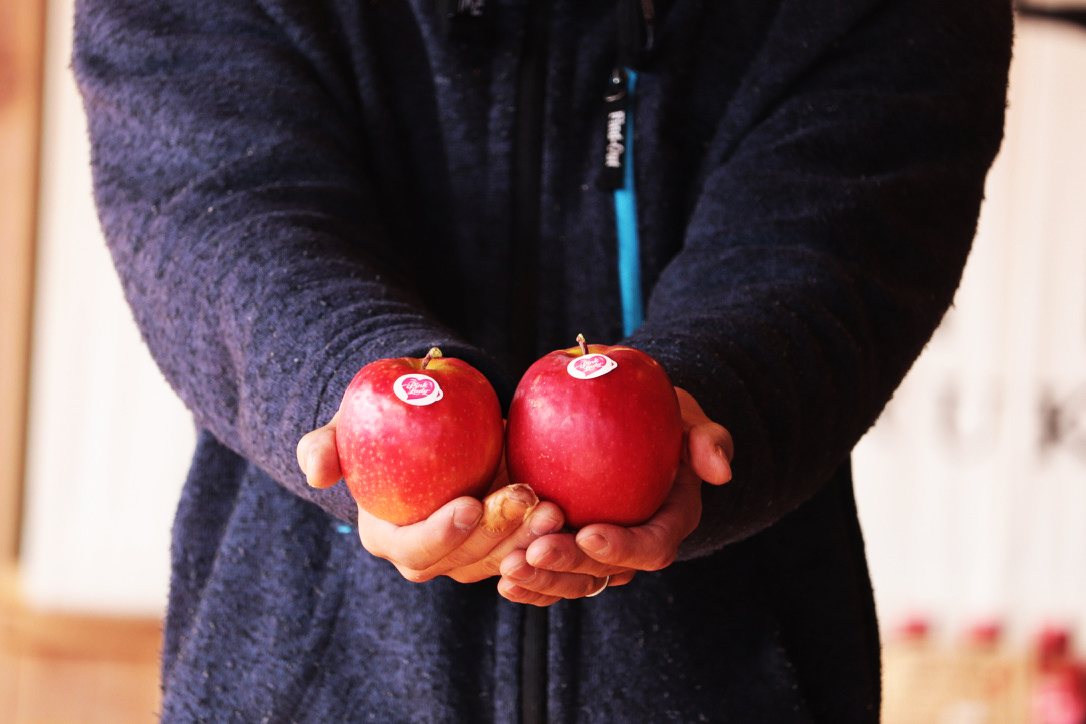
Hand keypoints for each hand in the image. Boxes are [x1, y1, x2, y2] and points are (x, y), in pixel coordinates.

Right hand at [297, 413, 565, 583]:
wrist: (432, 421)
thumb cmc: (386, 422)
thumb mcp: (351, 423)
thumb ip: (326, 444)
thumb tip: (316, 470)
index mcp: (391, 537)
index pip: (415, 550)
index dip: (440, 534)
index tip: (468, 504)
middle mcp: (434, 556)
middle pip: (467, 561)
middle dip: (499, 536)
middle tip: (530, 499)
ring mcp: (474, 554)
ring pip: (505, 561)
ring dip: (533, 539)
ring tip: (555, 507)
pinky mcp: (507, 542)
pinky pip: (531, 551)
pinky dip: (550, 539)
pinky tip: (571, 516)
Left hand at [496, 387, 732, 605]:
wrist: (623, 418)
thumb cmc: (658, 414)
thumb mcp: (686, 415)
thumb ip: (707, 437)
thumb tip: (720, 470)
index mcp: (669, 521)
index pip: (653, 546)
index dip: (623, 548)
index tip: (589, 534)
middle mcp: (633, 547)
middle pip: (604, 572)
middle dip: (569, 567)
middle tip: (534, 551)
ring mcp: (598, 554)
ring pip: (572, 583)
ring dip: (541, 581)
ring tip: (508, 569)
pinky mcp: (566, 549)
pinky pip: (547, 576)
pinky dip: (526, 581)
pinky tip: (498, 575)